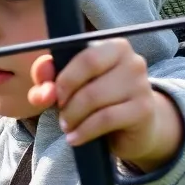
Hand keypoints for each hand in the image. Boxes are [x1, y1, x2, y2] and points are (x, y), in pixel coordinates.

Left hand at [28, 38, 183, 171]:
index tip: (51, 94)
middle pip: (89, 69)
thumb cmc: (98, 101)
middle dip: (67, 94)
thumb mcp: (69, 87)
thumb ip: (48, 82)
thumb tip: (41, 93)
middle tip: (60, 111)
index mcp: (114, 47)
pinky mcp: (143, 110)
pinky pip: (105, 119)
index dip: (63, 76)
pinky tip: (74, 138)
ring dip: (73, 115)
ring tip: (67, 126)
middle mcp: (132, 61)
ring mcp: (141, 85)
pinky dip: (84, 131)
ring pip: (95, 97)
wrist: (136, 127)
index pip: (84, 54)